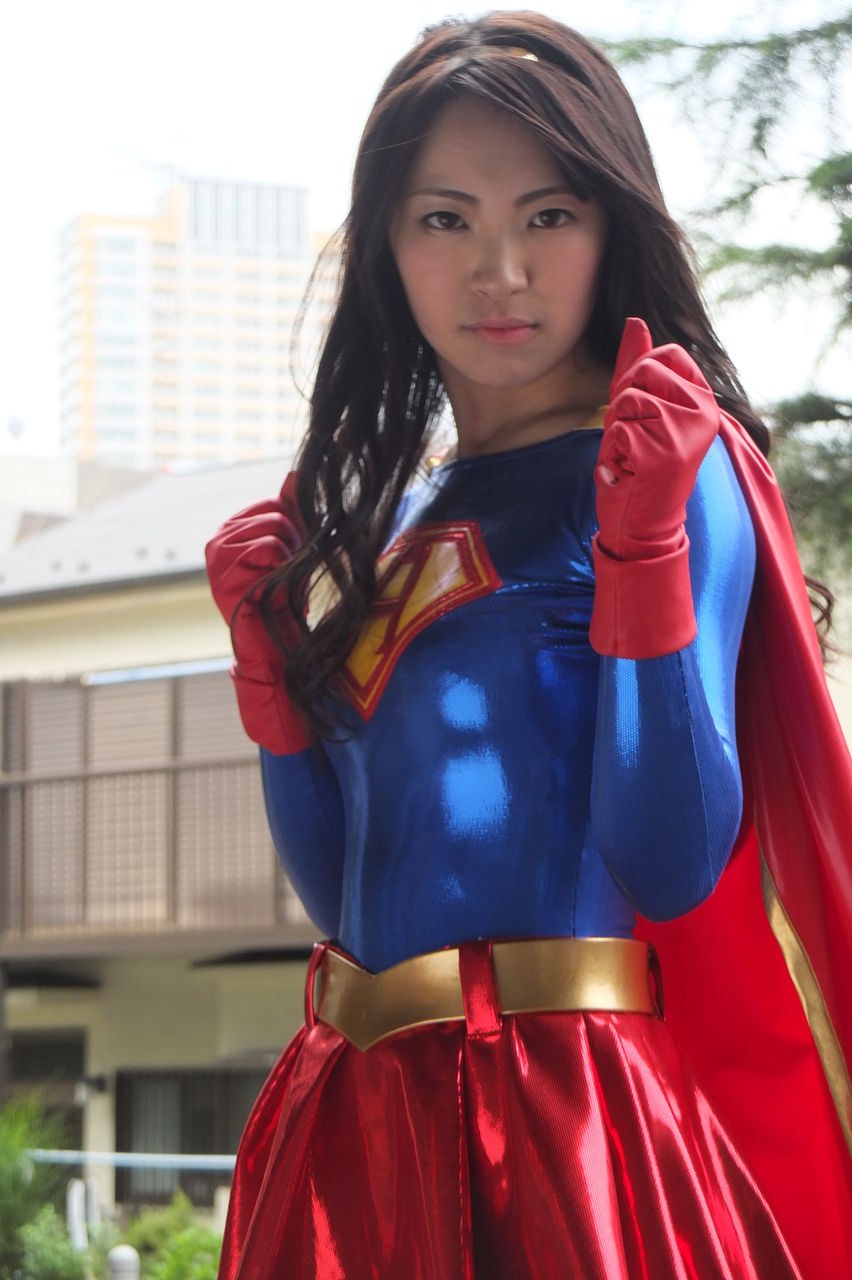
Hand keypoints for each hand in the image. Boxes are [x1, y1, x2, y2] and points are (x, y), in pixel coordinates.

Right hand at [205, 473, 312, 751]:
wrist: (278, 655)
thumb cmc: (289, 606)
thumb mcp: (297, 552)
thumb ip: (295, 512)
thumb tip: (298, 473)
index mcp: (233, 532)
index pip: (278, 503)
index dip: (298, 529)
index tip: (295, 561)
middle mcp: (219, 540)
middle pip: (278, 513)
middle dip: (296, 542)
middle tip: (289, 576)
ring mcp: (217, 557)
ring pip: (276, 529)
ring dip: (291, 557)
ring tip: (282, 585)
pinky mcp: (223, 574)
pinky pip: (269, 547)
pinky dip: (282, 568)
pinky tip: (274, 591)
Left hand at [595, 317, 719, 560]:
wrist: (642, 524)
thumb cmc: (638, 465)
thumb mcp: (639, 409)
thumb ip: (637, 365)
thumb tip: (635, 321)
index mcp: (703, 400)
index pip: (667, 353)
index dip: (640, 375)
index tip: (643, 411)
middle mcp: (703, 413)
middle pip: (643, 373)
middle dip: (624, 404)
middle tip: (634, 439)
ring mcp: (685, 433)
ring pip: (628, 399)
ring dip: (616, 429)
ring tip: (631, 455)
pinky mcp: (663, 454)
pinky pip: (618, 429)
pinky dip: (612, 450)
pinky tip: (626, 470)